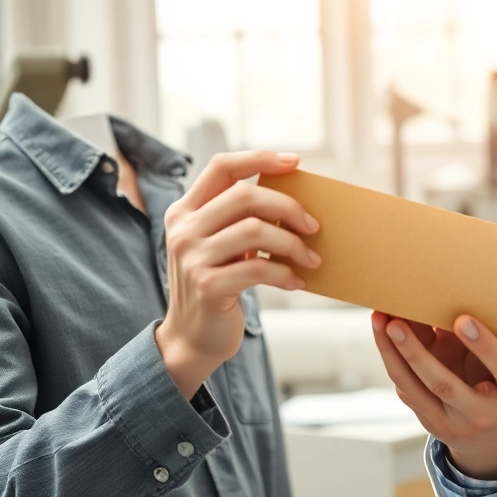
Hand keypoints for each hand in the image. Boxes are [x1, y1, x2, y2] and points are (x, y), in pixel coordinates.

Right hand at [156, 151, 321, 398]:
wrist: (192, 338)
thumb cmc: (218, 284)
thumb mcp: (220, 245)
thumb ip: (239, 220)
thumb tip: (295, 200)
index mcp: (185, 210)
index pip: (221, 167)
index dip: (259, 159)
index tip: (295, 162)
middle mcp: (183, 229)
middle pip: (245, 195)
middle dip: (288, 207)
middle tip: (314, 226)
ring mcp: (192, 257)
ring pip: (255, 229)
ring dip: (292, 243)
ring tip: (311, 258)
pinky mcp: (207, 285)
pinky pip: (258, 268)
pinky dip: (285, 273)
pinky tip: (296, 281)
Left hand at [371, 311, 496, 479]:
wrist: (490, 439)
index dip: (484, 344)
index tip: (463, 319)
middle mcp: (481, 413)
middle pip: (444, 384)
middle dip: (418, 354)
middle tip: (397, 323)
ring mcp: (450, 420)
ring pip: (415, 387)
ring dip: (393, 353)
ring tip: (380, 320)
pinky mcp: (427, 417)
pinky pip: (405, 385)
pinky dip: (391, 356)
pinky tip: (381, 330)